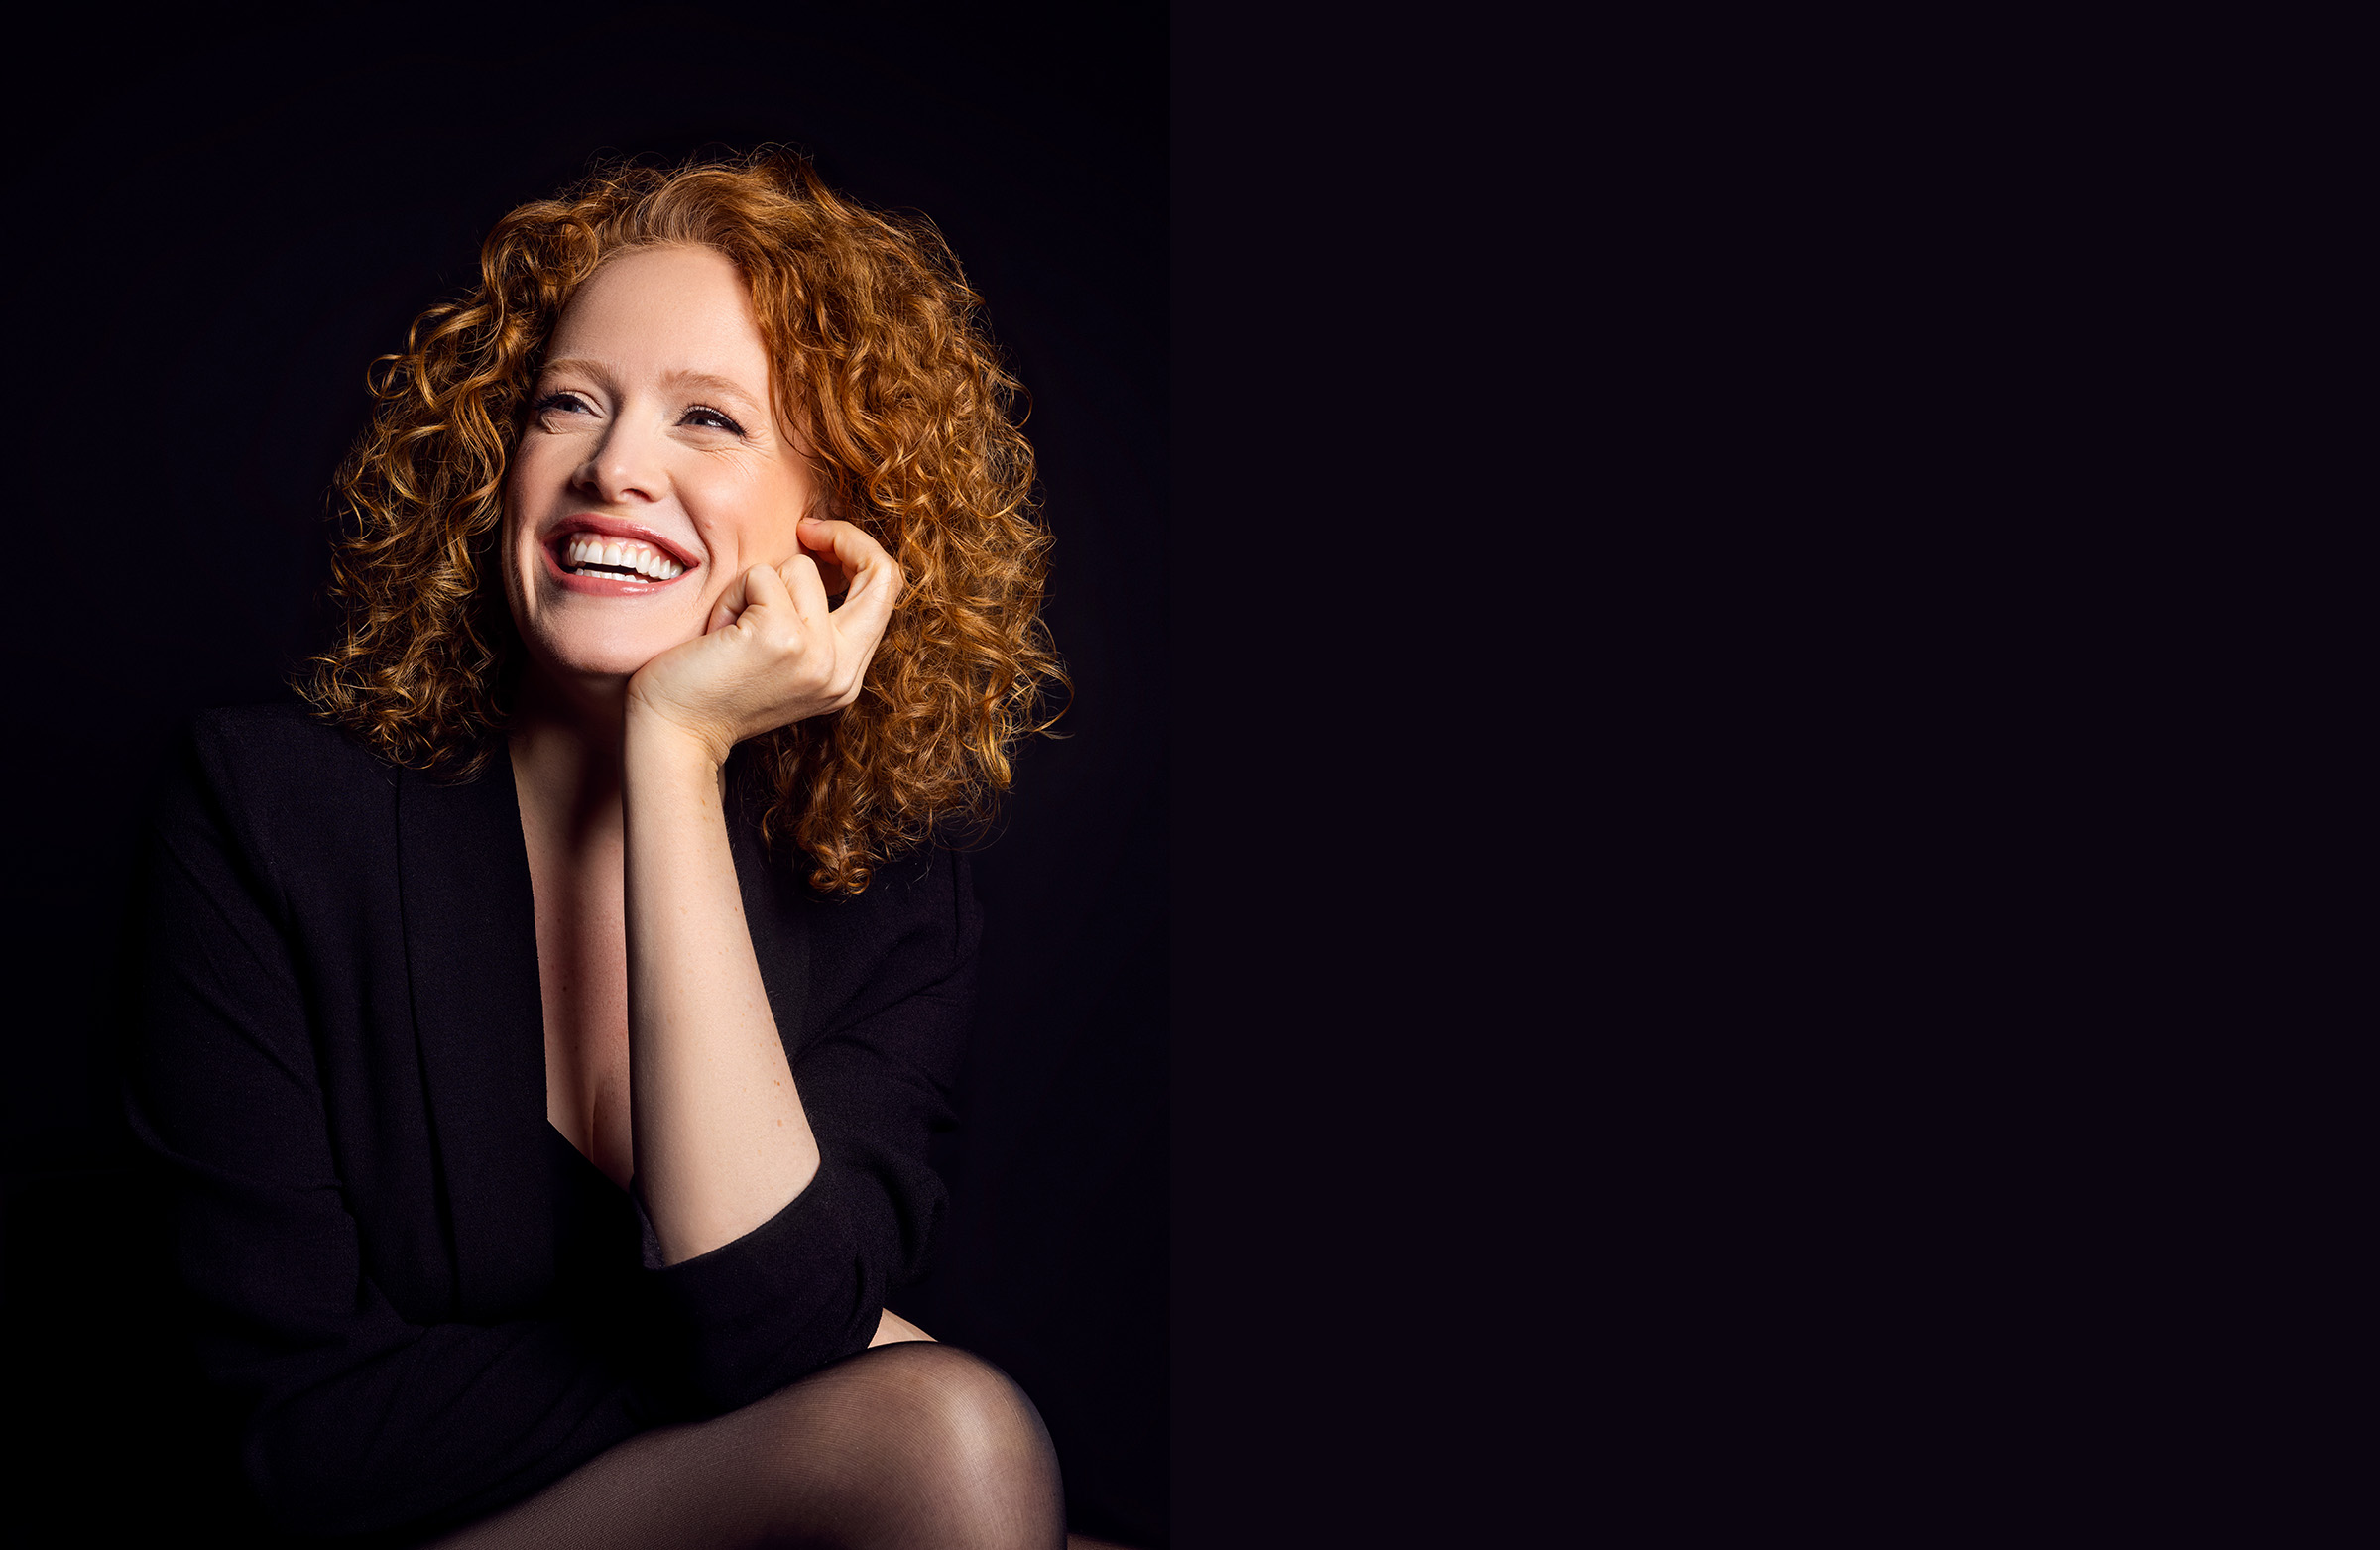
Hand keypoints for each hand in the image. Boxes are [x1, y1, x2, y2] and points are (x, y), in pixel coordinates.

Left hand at [626, 516, 902, 762]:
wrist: (673, 733)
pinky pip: (760, 577)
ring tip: (731, 627)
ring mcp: (816, 655)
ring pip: (799, 569)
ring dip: (756, 586)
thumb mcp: (783, 657)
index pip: (885, 592)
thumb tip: (820, 552)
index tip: (818, 540)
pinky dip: (731, 596)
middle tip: (807, 529)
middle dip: (846, 538)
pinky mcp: (781, 638)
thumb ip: (814, 620)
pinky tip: (717, 633)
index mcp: (847, 675)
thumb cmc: (713, 689)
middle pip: (881, 573)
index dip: (859, 553)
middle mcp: (843, 670)